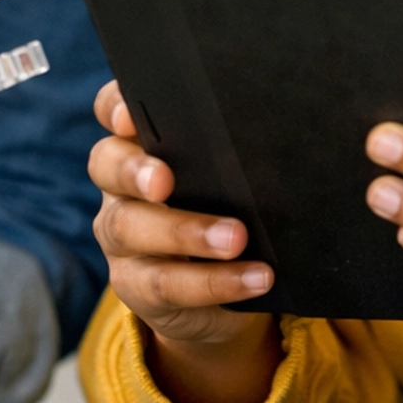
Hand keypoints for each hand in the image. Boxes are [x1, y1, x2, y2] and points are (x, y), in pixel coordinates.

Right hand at [90, 78, 279, 402]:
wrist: (226, 295)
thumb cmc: (233, 214)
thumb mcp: (233, 179)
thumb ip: (239, 155)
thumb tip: (296, 136)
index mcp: (141, 145)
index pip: (113, 110)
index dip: (116, 107)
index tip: (132, 114)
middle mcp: (120, 186)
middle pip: (106, 165)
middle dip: (134, 170)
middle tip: (165, 181)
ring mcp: (121, 238)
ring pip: (129, 227)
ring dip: (184, 231)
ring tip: (236, 238)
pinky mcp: (136, 286)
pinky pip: (163, 284)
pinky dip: (212, 281)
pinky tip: (254, 277)